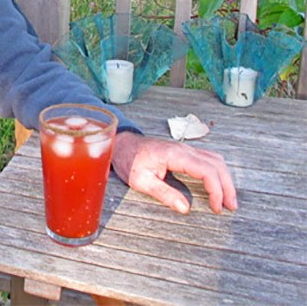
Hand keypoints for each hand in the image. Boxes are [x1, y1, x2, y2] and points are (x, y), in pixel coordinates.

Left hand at [112, 132, 237, 213]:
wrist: (121, 144)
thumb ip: (164, 194)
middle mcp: (183, 148)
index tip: (217, 207)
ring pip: (215, 159)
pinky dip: (217, 172)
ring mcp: (184, 148)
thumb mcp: (140, 180)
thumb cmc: (128, 160)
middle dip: (227, 186)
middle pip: (217, 164)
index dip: (216, 190)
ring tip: (228, 199)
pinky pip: (208, 158)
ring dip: (225, 178)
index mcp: (174, 154)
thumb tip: (185, 208)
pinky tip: (217, 185)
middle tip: (231, 207)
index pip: (206, 170)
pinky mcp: (183, 151)